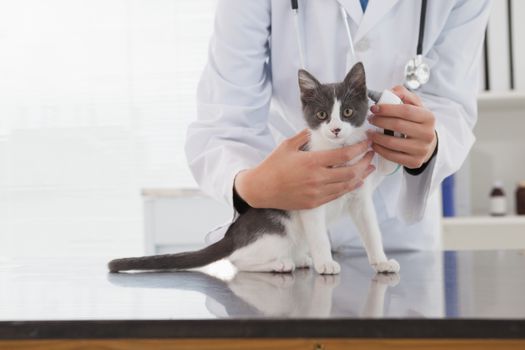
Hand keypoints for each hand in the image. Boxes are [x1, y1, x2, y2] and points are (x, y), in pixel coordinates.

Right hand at [234, 129, 375, 209]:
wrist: (260, 189)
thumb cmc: (273, 165)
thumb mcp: (288, 145)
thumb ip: (305, 136)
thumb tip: (318, 129)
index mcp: (312, 161)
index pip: (344, 155)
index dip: (359, 149)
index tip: (367, 143)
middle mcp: (317, 178)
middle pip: (351, 171)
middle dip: (365, 162)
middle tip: (372, 155)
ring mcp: (317, 193)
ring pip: (347, 186)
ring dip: (361, 176)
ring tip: (369, 168)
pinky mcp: (314, 203)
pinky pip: (337, 195)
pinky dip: (350, 188)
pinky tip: (356, 182)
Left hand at [367, 85, 436, 168]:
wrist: (427, 143)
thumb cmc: (416, 121)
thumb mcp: (414, 105)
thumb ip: (403, 94)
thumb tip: (390, 92)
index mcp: (428, 117)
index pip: (406, 111)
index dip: (387, 109)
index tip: (374, 108)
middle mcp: (428, 134)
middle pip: (398, 126)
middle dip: (379, 121)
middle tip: (370, 119)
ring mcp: (422, 149)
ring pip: (392, 143)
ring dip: (376, 137)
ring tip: (369, 132)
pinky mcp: (415, 162)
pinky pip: (392, 156)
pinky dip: (379, 150)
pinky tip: (374, 144)